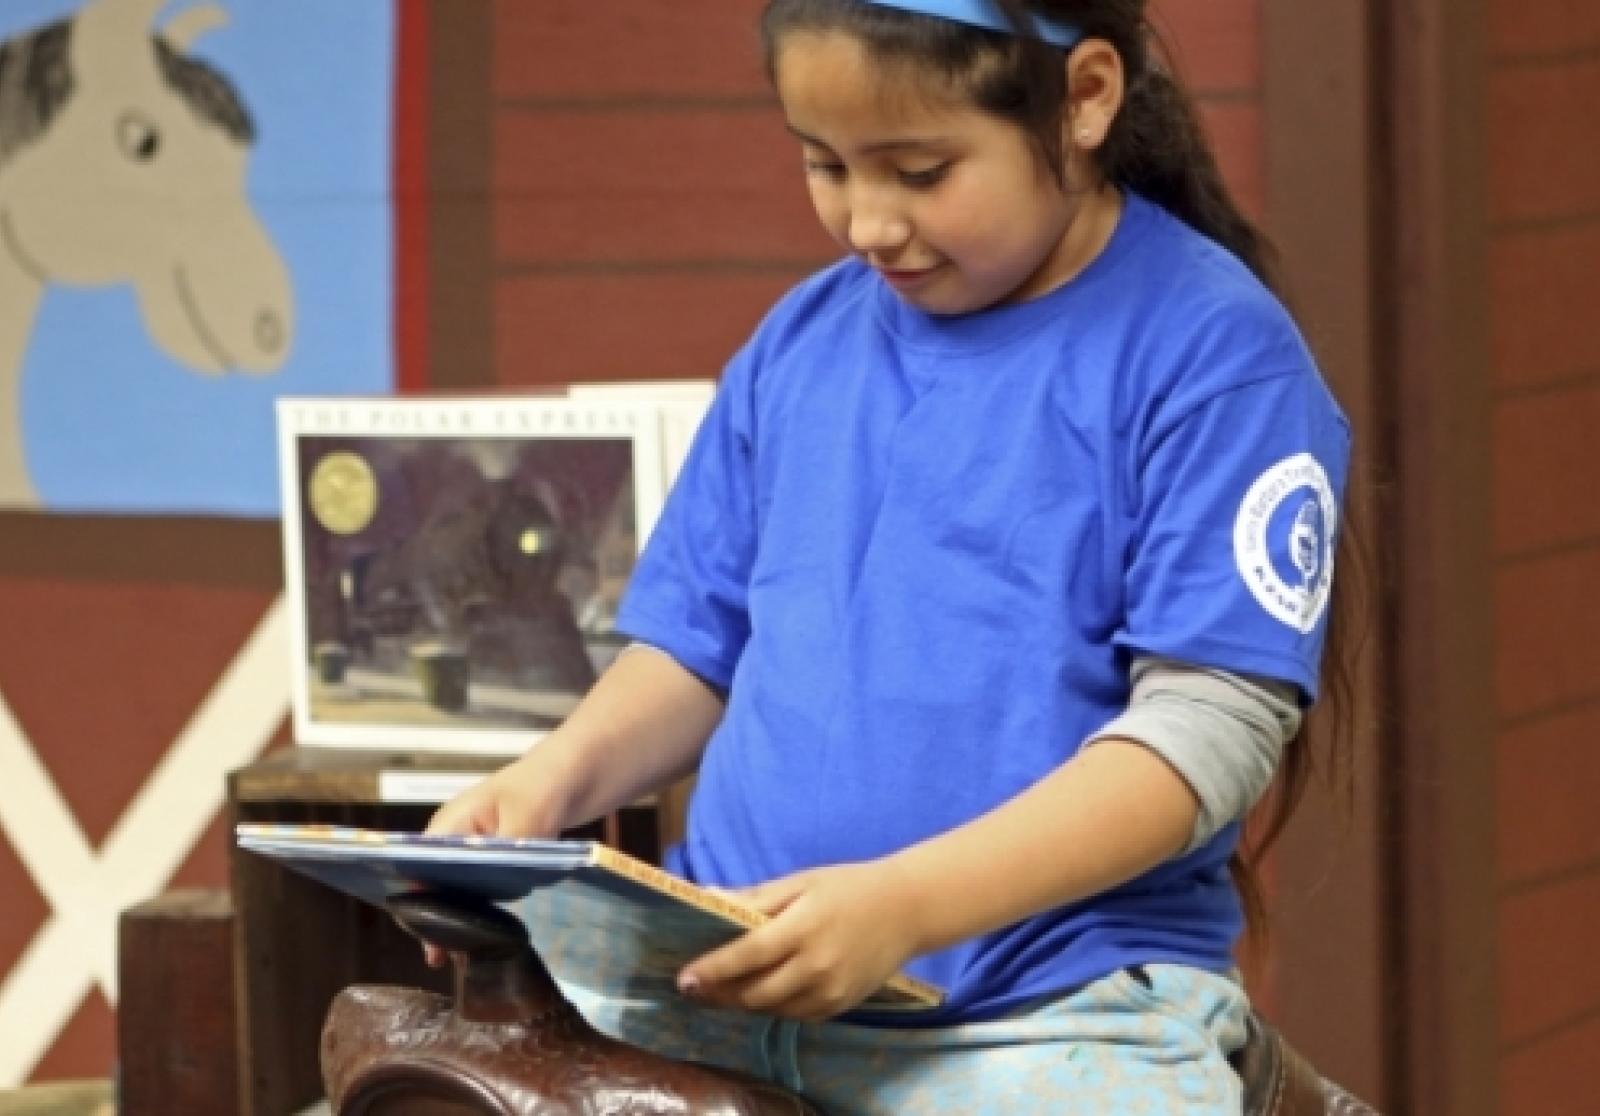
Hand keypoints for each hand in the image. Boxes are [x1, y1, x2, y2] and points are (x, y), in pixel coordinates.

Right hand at [419, 754, 570, 966]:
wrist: (568, 779)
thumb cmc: (542, 787)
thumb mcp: (528, 814)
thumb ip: (507, 848)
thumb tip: (489, 881)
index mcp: (450, 823)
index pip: (420, 865)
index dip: (421, 899)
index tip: (428, 933)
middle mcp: (453, 839)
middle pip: (433, 883)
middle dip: (436, 919)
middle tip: (440, 957)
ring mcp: (470, 852)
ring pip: (454, 891)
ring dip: (456, 920)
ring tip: (457, 956)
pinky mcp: (489, 863)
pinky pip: (477, 890)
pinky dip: (477, 911)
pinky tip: (480, 938)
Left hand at [677, 859, 926, 1020]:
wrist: (907, 909)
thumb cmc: (848, 887)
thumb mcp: (801, 881)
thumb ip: (755, 897)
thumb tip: (709, 898)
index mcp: (803, 927)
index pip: (747, 955)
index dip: (713, 970)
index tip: (684, 977)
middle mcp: (816, 965)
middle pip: (755, 992)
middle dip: (719, 993)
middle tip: (693, 989)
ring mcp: (830, 990)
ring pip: (772, 1009)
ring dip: (741, 1003)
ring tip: (719, 993)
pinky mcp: (841, 1005)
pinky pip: (796, 1015)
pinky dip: (772, 1007)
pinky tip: (757, 995)